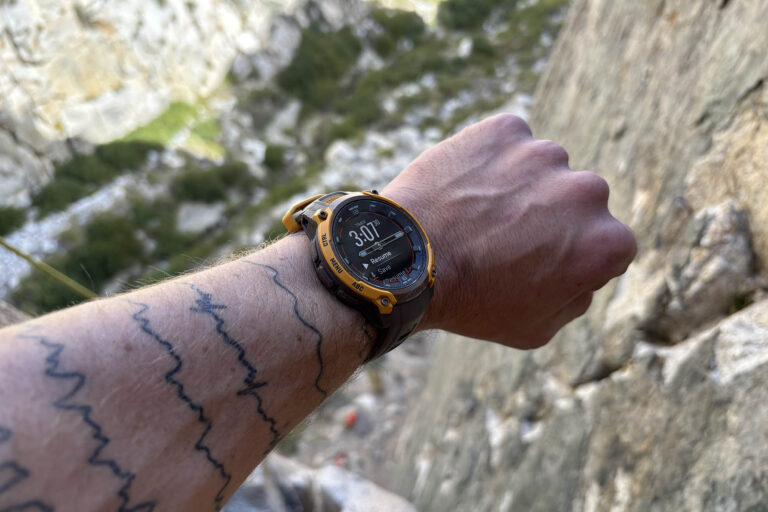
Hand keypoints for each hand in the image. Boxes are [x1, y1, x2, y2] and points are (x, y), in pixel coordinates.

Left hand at [383, 114, 636, 348]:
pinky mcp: (506, 129)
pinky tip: (463, 188)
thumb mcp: (537, 328)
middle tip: (503, 238)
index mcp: (606, 242)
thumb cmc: (471, 303)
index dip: (571, 256)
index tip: (537, 263)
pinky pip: (507, 143)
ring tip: (476, 215)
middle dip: (549, 217)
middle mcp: (588, 191)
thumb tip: (586, 272)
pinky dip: (490, 159)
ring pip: (541, 169)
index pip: (607, 243)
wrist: (407, 261)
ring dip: (520, 185)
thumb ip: (577, 297)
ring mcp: (545, 154)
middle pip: (577, 201)